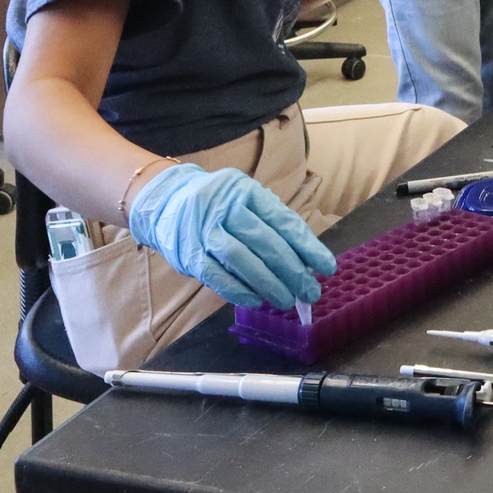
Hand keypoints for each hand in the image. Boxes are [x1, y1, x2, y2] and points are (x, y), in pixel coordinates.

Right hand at [128, 163, 333, 309]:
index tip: (327, 267)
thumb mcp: (245, 200)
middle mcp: (227, 208)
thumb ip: (271, 225)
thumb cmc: (218, 205)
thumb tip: (305, 260)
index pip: (284, 222)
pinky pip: (217, 276)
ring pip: (243, 260)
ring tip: (287, 300)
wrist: (165, 200)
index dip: (308, 247)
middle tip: (310, 292)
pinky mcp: (190, 253)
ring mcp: (206, 231)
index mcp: (248, 192)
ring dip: (269, 284)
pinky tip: (256, 300)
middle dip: (293, 271)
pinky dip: (239, 290)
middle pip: (267, 243)